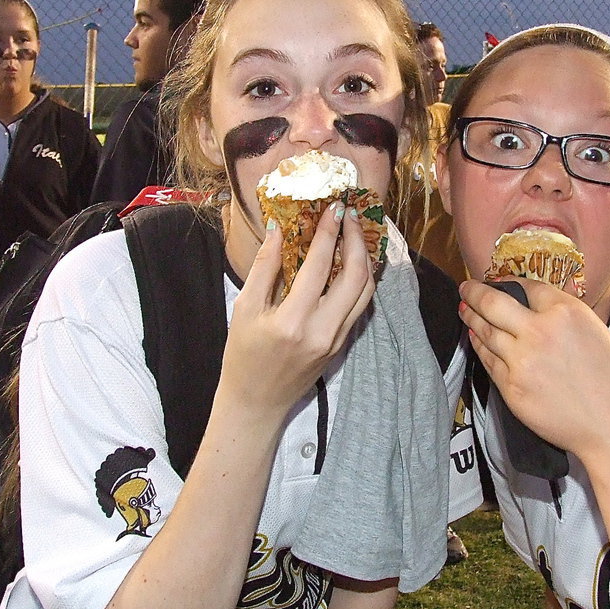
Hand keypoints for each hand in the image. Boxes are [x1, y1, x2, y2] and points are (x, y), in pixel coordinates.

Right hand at [217, 201, 375, 429]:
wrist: (257, 401)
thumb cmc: (243, 355)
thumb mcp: (244, 309)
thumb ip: (265, 268)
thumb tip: (280, 228)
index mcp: (292, 321)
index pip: (318, 266)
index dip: (328, 233)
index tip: (333, 207)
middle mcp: (322, 330)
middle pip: (355, 276)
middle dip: (356, 240)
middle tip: (348, 216)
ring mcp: (337, 339)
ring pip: (366, 291)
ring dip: (365, 258)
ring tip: (355, 233)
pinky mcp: (343, 344)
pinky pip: (361, 306)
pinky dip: (362, 279)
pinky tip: (354, 261)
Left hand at [458, 278, 609, 464]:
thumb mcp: (597, 332)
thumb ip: (565, 320)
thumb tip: (540, 314)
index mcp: (566, 311)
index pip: (525, 287)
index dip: (507, 282)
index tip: (497, 281)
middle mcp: (539, 331)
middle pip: (493, 303)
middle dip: (475, 292)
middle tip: (466, 287)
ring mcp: (521, 361)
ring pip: (485, 332)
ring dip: (472, 318)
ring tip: (464, 309)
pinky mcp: (512, 389)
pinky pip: (489, 362)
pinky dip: (481, 347)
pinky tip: (477, 340)